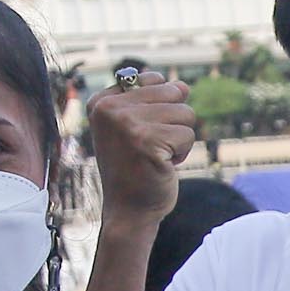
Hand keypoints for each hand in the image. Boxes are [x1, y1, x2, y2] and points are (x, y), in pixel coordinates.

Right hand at [87, 73, 197, 232]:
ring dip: (179, 139)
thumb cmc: (135, 168)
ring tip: (157, 156)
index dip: (160, 107)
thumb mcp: (137, 126)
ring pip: (185, 113)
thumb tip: (183, 86)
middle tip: (151, 146)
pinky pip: (187, 135)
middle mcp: (109, 109)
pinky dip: (182, 153)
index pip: (154, 79)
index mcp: (102, 101)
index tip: (140, 133)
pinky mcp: (146, 141)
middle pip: (173, 92)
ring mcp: (126, 124)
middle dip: (173, 122)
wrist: (128, 211)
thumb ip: (156, 100)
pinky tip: (162, 166)